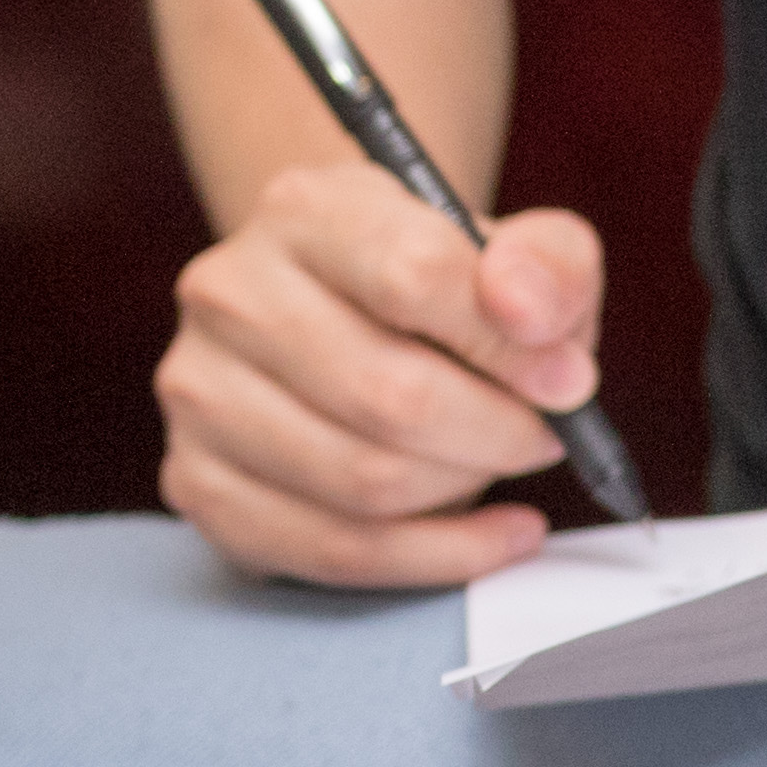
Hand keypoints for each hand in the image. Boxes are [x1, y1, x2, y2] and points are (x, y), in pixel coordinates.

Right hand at [159, 159, 608, 587]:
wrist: (350, 311)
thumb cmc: (446, 284)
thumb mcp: (518, 248)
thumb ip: (549, 266)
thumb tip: (532, 322)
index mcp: (305, 208)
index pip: (415, 277)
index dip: (510, 346)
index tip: (570, 381)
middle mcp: (229, 292)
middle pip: (388, 396)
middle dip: (495, 432)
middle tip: (545, 436)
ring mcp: (199, 391)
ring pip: (360, 482)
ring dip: (463, 488)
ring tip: (502, 462)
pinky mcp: (197, 481)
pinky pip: (329, 549)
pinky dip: (430, 558)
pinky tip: (488, 533)